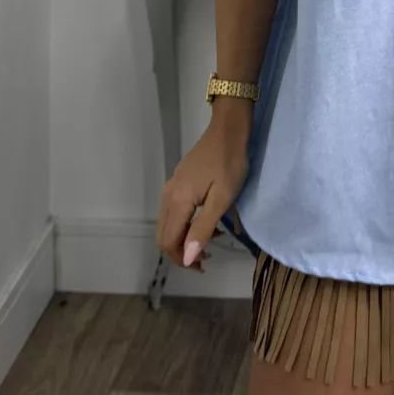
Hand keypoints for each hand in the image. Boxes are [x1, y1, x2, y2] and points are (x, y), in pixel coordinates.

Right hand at [156, 106, 251, 270]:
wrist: (228, 129)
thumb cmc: (230, 163)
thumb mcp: (222, 199)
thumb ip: (202, 228)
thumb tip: (187, 258)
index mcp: (177, 202)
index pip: (168, 242)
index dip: (182, 259)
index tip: (203, 265)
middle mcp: (168, 196)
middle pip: (164, 235)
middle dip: (181, 252)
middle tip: (206, 256)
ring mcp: (171, 187)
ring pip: (168, 224)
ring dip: (184, 238)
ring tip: (210, 240)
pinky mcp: (178, 181)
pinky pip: (174, 211)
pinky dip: (185, 224)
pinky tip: (207, 221)